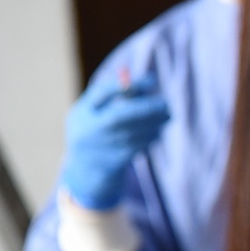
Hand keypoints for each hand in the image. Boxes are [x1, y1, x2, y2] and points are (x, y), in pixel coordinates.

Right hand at [61, 66, 170, 210]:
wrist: (87, 171)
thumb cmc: (96, 132)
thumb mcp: (95, 111)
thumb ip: (116, 94)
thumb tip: (149, 79)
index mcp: (81, 112)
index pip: (103, 92)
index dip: (129, 85)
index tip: (152, 80)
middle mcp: (88, 130)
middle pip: (119, 116)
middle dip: (145, 108)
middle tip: (167, 103)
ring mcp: (100, 148)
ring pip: (133, 133)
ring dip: (154, 123)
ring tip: (168, 116)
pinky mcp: (114, 163)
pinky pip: (138, 147)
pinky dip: (151, 137)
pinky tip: (158, 131)